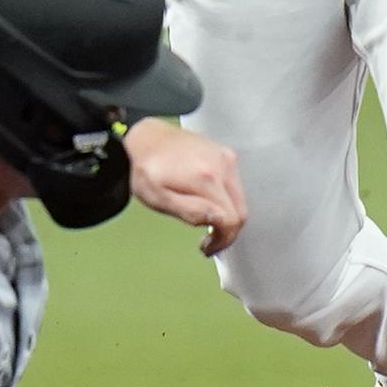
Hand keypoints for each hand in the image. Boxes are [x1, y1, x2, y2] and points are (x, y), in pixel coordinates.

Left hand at [122, 121, 245, 255]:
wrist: (145, 139)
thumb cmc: (146, 169)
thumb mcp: (159, 199)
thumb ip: (191, 212)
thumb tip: (218, 221)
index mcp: (206, 178)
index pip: (231, 220)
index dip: (222, 240)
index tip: (209, 247)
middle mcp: (222, 165)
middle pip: (241, 211)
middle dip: (227, 231)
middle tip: (210, 240)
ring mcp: (225, 157)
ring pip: (240, 199)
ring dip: (228, 216)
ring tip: (207, 222)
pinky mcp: (225, 154)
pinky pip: (235, 185)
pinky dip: (227, 200)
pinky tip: (210, 203)